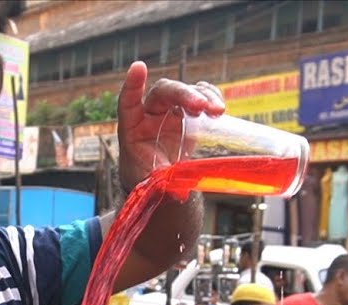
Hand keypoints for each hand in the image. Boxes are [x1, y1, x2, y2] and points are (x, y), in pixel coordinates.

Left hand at [115, 62, 224, 190]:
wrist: (158, 181)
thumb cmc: (147, 180)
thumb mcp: (150, 184)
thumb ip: (161, 183)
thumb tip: (177, 193)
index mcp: (132, 128)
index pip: (128, 102)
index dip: (132, 85)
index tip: (139, 68)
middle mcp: (149, 114)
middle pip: (164, 93)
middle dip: (183, 95)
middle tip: (201, 107)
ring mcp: (169, 111)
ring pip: (184, 91)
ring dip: (202, 96)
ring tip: (217, 111)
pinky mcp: (187, 114)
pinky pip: (198, 97)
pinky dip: (210, 98)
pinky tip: (219, 109)